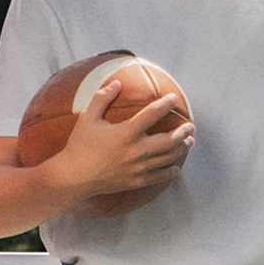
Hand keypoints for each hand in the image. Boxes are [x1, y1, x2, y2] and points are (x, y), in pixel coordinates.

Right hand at [64, 73, 192, 207]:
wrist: (73, 177)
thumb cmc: (78, 146)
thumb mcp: (87, 118)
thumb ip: (102, 98)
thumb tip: (117, 83)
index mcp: (125, 133)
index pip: (152, 114)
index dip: (165, 104)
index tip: (173, 98)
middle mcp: (135, 151)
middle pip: (168, 140)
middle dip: (183, 132)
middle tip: (190, 126)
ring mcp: (137, 168)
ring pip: (168, 158)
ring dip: (181, 149)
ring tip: (189, 142)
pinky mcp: (136, 181)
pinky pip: (159, 176)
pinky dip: (171, 170)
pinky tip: (176, 166)